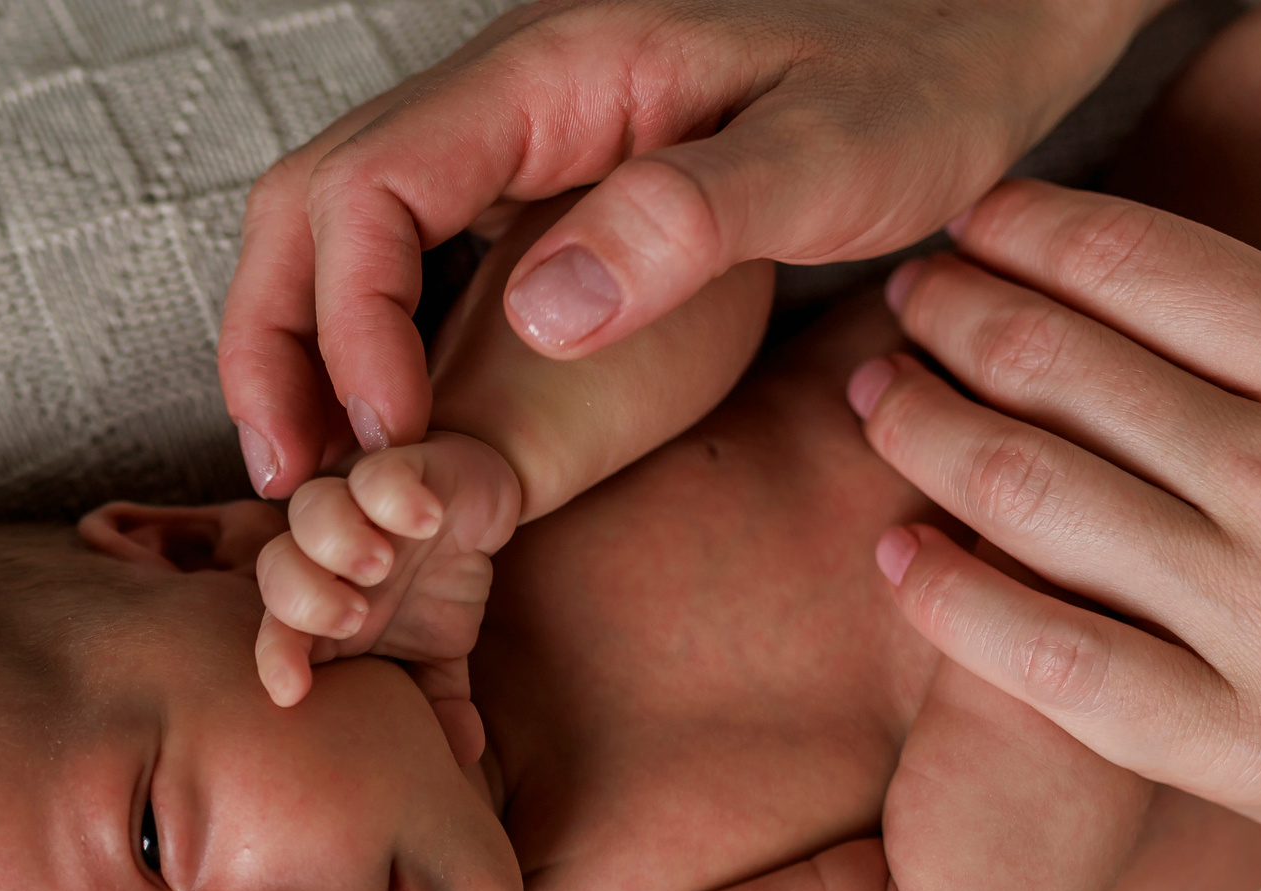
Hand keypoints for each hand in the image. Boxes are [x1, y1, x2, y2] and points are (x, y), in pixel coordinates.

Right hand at [218, 0, 1162, 496]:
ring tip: (316, 464)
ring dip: (302, 341)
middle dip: (274, 340)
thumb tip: (541, 318)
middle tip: (291, 475)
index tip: (391, 438)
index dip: (348, 324)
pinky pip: (403, 246)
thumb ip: (694, 220)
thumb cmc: (930, 71)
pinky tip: (394, 416)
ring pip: (339, 223)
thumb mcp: (838, 152)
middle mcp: (508, 95)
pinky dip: (364, 333)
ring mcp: (517, 134)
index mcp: (553, 75)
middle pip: (309, 202)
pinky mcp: (544, 176)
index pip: (369, 191)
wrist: (986, 16)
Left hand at [254, 432, 520, 765]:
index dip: (276, 658)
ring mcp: (353, 505)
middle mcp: (322, 555)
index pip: (277, 634)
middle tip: (355, 616)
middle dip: (305, 596)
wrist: (469, 505)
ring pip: (310, 509)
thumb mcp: (439, 656)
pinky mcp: (394, 462)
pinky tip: (426, 519)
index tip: (291, 691)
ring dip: (338, 540)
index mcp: (321, 609)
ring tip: (382, 563)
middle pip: (275, 568)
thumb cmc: (435, 588)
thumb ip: (439, 704)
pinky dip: (393, 494)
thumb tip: (461, 754)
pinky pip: (375, 471)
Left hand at [853, 179, 1260, 868]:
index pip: (1140, 264)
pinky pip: (1048, 656)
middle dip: (954, 316)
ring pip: (1025, 490)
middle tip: (906, 302)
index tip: (969, 229)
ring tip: (877, 399)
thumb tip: (1129, 286)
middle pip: (1058, 365)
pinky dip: (948, 597)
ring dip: (920, 428)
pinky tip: (896, 556)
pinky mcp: (1241, 742)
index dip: (1023, 235)